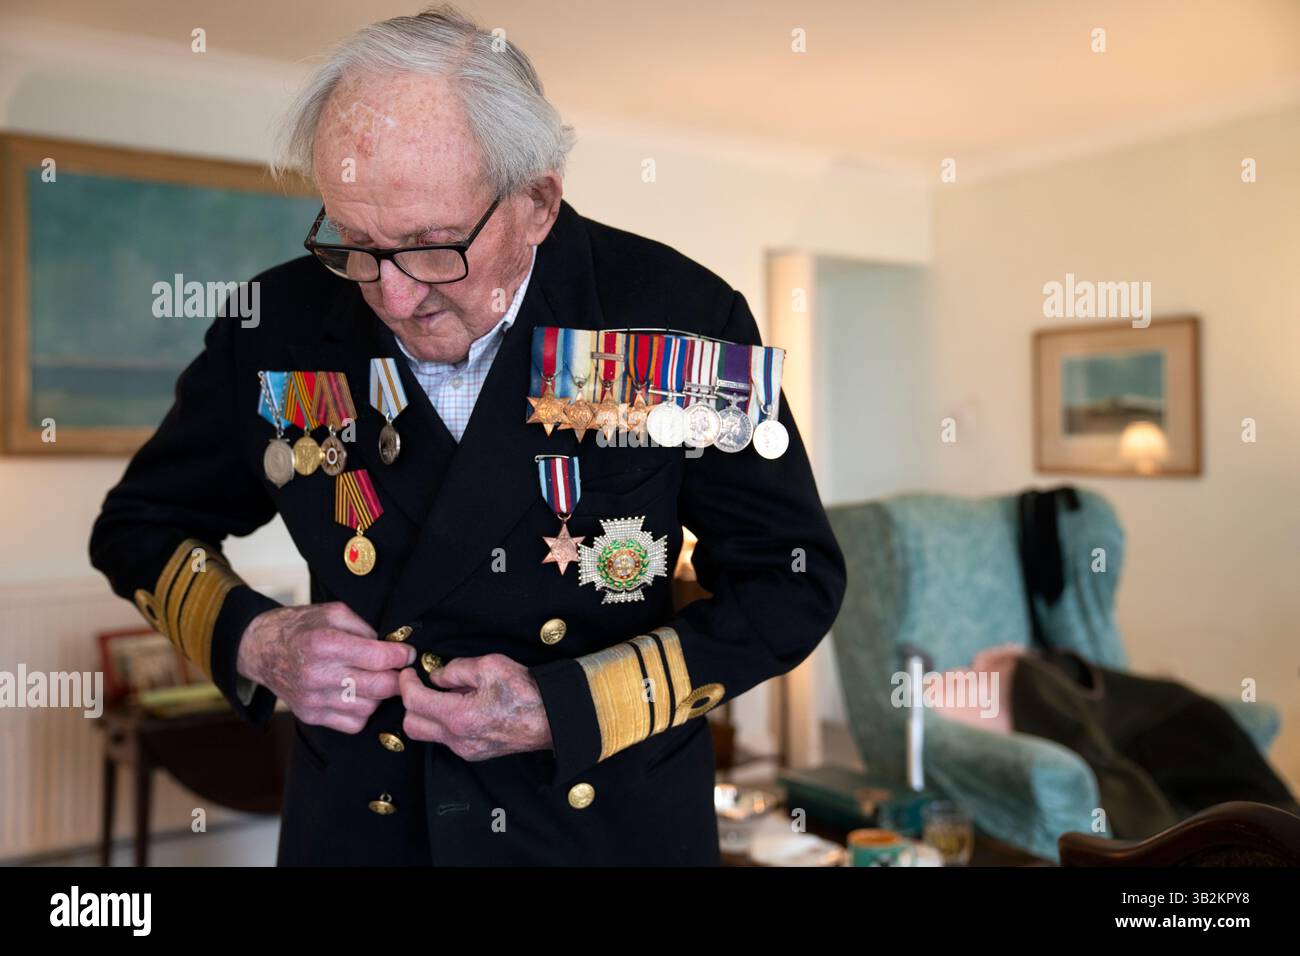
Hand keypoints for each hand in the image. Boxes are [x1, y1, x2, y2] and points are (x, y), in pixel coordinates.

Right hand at [236, 601, 413, 732]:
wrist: (262, 650)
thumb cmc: (302, 627)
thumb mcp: (334, 612)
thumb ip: (367, 626)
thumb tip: (396, 644)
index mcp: (324, 644)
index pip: (379, 659)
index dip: (402, 656)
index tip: (408, 653)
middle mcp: (317, 675)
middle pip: (379, 687)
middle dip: (398, 678)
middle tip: (400, 669)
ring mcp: (313, 700)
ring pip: (369, 707)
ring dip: (380, 695)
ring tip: (375, 679)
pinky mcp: (311, 716)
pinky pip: (354, 723)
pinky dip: (364, 710)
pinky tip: (359, 693)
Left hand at [399, 653, 552, 760]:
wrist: (553, 717)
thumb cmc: (526, 692)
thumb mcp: (489, 666)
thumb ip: (455, 670)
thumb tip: (437, 676)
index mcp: (458, 717)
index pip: (413, 702)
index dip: (406, 683)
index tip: (409, 672)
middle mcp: (458, 740)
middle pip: (412, 725)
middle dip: (410, 702)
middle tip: (419, 684)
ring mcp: (466, 750)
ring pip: (429, 734)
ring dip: (428, 713)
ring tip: (446, 693)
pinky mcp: (475, 753)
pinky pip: (447, 739)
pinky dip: (444, 721)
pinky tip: (461, 705)